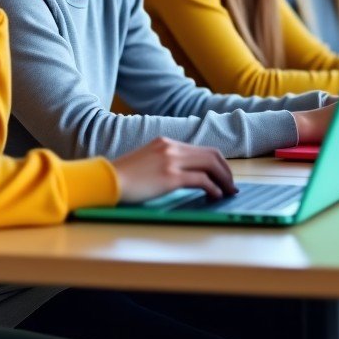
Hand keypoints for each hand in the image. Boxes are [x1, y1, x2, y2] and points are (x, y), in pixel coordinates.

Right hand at [111, 138, 236, 203]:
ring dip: (224, 180)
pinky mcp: (170, 177)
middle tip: (231, 185)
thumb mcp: (146, 160)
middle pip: (211, 154)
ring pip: (210, 165)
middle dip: (226, 171)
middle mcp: (171, 147)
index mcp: (166, 142)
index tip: (223, 176)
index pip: (201, 149)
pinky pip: (201, 180)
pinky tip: (215, 196)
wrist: (107, 180)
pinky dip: (213, 188)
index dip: (217, 163)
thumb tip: (183, 174)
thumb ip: (164, 161)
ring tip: (227, 192)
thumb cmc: (124, 176)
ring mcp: (171, 161)